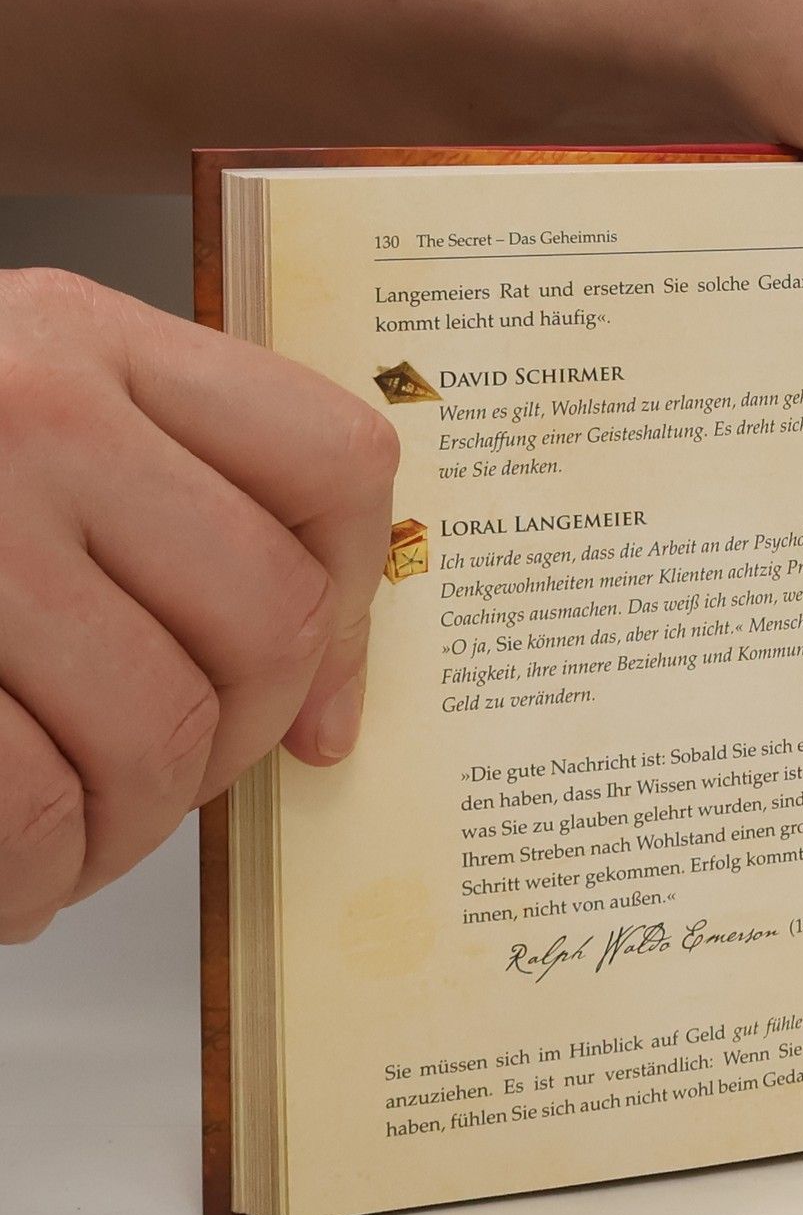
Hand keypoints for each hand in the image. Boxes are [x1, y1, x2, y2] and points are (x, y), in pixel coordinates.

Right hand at [0, 270, 397, 939]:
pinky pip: (29, 806)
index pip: (335, 460)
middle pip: (268, 620)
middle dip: (234, 744)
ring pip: (158, 731)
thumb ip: (166, 510)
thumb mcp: (18, 429)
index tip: (315, 702)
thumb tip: (321, 710)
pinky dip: (36, 876)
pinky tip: (12, 877)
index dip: (357, 604)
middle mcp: (27, 406)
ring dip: (131, 828)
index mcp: (85, 338)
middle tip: (169, 783)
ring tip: (75, 836)